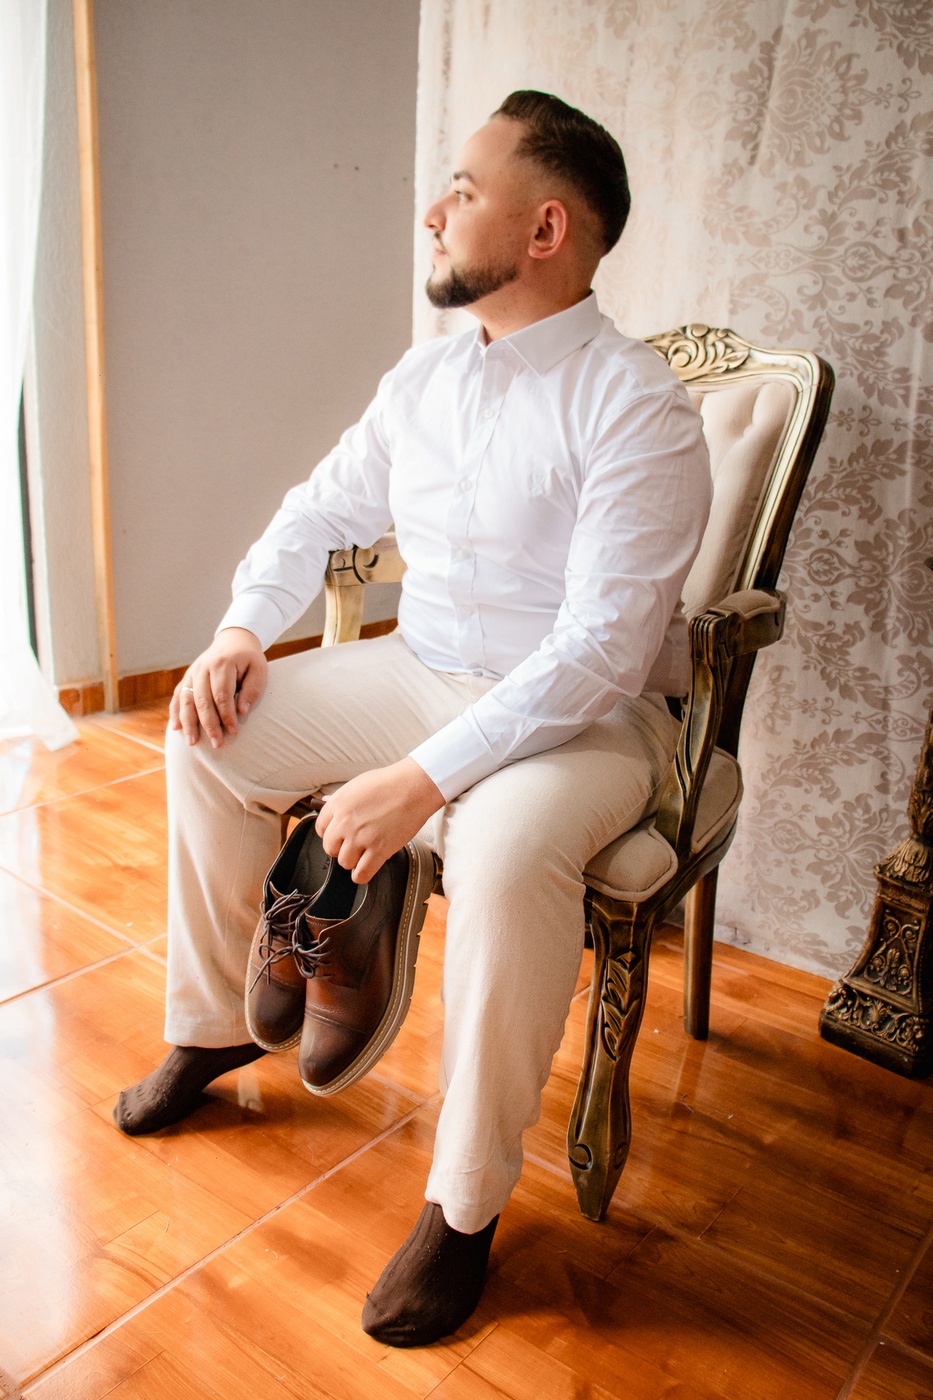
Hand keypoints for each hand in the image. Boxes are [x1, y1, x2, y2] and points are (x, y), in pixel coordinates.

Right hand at [170, 627, 267, 747]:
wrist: (233, 641)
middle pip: (202, 701)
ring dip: (188, 723)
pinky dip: (175, 712)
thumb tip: (242, 711)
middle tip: (217, 744)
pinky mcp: (186, 678)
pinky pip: (177, 696)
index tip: (233, 732)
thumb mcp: (259, 670)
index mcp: (222, 664)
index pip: (222, 695)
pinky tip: (176, 728)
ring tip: (193, 742)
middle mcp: (203, 668)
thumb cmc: (249, 659)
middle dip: (209, 725)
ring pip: (186, 700)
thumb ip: (252, 690)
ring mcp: (192, 672)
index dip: (227, 716)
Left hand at [315, 758, 444, 883]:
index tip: (339, 836)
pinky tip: (365, 868)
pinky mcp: (379, 850)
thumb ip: (340, 798)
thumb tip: (326, 802)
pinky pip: (361, 874)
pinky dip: (361, 875)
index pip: (320, 829)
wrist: (413, 787)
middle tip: (353, 844)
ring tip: (363, 853)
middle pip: (330, 848)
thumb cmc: (389, 783)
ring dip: (353, 860)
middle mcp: (345, 822)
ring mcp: (361, 838)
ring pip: (344, 862)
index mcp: (338, 804)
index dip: (330, 834)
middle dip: (340, 848)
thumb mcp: (357, 785)